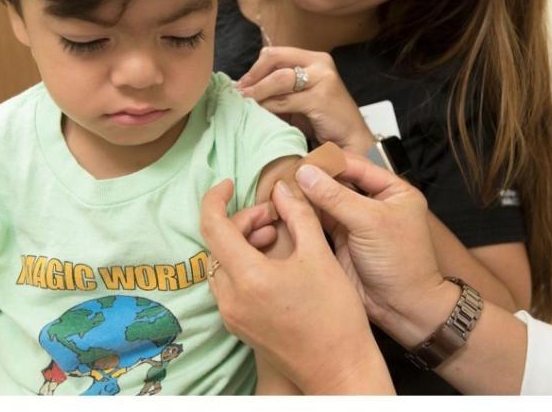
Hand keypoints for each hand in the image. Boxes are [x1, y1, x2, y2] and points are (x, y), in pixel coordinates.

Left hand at [200, 179, 392, 393]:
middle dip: (243, 221)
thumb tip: (282, 189)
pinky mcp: (239, 326)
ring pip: (222, 264)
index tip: (229, 184)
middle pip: (218, 244)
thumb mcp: (319, 254)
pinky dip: (244, 264)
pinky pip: (230, 284)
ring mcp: (232, 315)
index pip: (212, 226)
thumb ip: (297, 215)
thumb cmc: (335, 315)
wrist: (339, 368)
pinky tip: (273, 261)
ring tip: (277, 236)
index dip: (215, 199)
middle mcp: (231, 299)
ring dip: (243, 243)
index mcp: (248, 278)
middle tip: (275, 216)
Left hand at [236, 46, 374, 153]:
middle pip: (274, 60)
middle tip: (239, 93)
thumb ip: (279, 90)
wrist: (351, 140)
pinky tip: (260, 114)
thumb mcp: (299, 99)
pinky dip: (268, 106)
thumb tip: (245, 88)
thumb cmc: (323, 121)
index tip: (241, 84)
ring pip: (279, 79)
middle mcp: (320, 63)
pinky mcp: (321, 97)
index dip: (255, 68)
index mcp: (314, 59)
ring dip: (257, 92)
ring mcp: (323, 78)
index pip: (276, 53)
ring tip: (245, 103)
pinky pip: (285, 100)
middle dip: (253, 77)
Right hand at [294, 152, 445, 346]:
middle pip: (338, 181)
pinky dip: (303, 214)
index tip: (302, 161)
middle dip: (314, 179)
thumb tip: (305, 172)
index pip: (356, 166)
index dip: (329, 163)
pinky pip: (319, 220)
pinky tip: (285, 208)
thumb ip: (336, 197)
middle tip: (285, 175)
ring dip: (305, 196)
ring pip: (326, 200)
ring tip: (280, 190)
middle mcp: (374, 202)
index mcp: (393, 190)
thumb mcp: (370, 222)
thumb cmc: (401, 263)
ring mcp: (356, 221)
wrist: (403, 308)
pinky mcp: (341, 240)